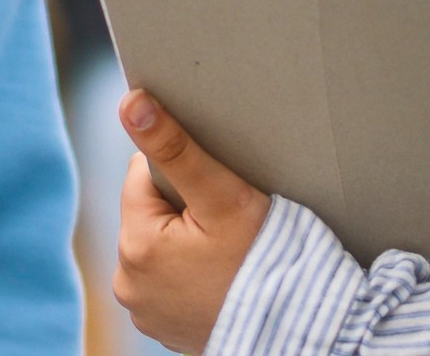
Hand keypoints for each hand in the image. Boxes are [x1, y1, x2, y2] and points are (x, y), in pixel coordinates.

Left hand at [116, 88, 268, 352]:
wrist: (301, 327)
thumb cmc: (266, 261)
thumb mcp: (223, 196)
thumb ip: (174, 147)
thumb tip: (130, 102)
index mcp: (134, 244)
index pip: (143, 176)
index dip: (183, 175)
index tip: (216, 195)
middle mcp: (128, 282)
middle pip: (150, 214)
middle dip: (183, 210)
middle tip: (226, 227)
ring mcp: (144, 310)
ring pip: (159, 246)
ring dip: (185, 242)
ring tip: (227, 254)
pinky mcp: (161, 327)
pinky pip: (169, 281)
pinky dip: (190, 275)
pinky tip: (220, 278)